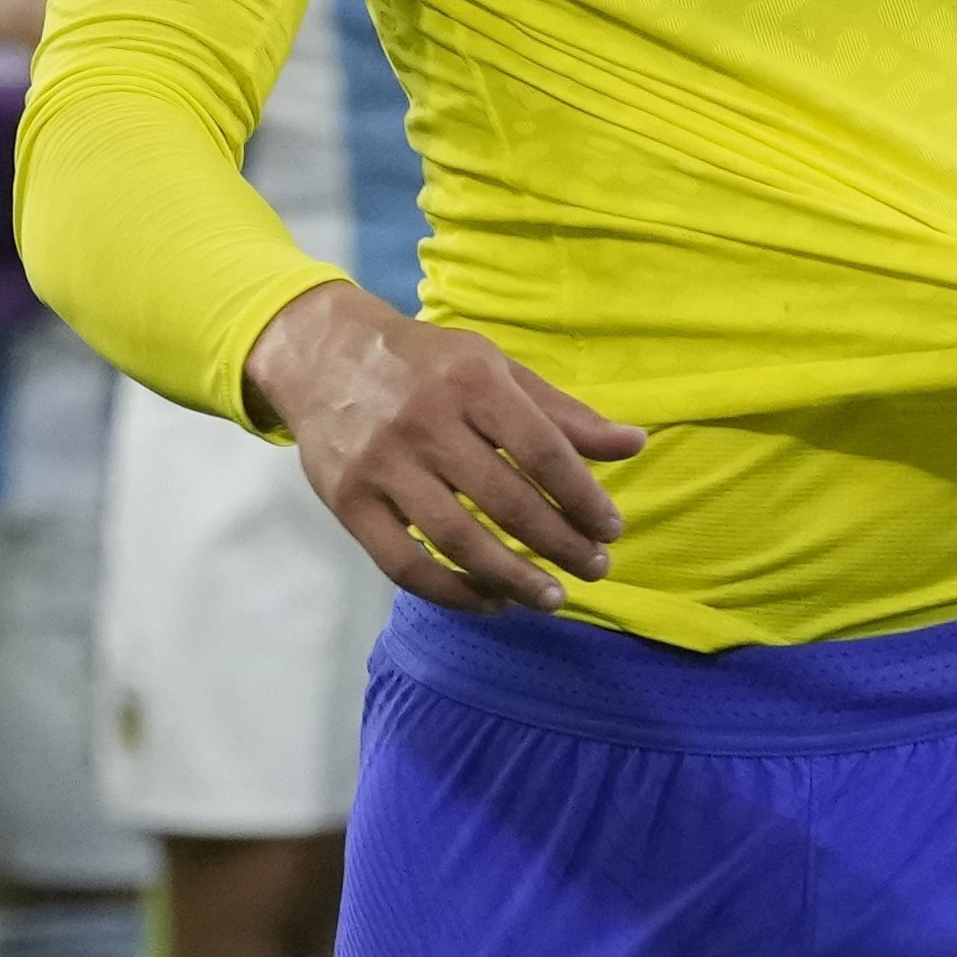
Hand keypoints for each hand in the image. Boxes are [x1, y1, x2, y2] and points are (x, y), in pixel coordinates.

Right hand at [251, 279, 640, 614]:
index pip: (543, 452)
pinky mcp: (348, 501)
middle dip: (561, 544)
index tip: (611, 529)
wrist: (322, 354)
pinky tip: (490, 602)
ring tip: (552, 597)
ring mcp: (382, 465)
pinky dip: (452, 593)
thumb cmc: (426, 365)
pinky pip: (404, 564)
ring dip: (514, 579)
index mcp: (471, 381)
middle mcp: (425, 422)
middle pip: (507, 501)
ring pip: (458, 540)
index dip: (584, 498)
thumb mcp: (495, 369)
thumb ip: (563, 414)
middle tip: (595, 568)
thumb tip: (635, 444)